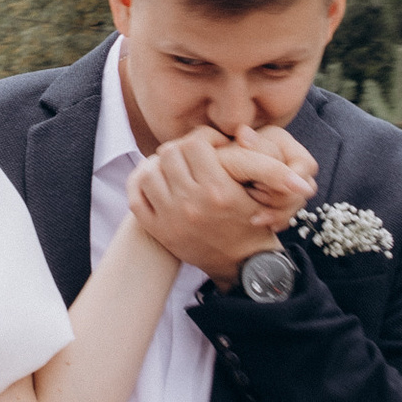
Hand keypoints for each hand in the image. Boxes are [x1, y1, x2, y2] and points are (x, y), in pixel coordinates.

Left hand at [130, 128, 316, 288]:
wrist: (239, 263)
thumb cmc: (252, 222)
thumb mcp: (264, 193)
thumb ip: (259, 163)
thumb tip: (264, 147)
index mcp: (218, 192)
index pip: (195, 143)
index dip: (203, 138)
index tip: (212, 146)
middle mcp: (192, 205)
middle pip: (169, 154)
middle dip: (182, 150)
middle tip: (193, 156)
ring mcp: (170, 218)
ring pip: (150, 171)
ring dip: (162, 165)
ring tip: (177, 168)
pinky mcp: (158, 229)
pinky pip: (137, 195)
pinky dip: (143, 184)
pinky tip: (159, 181)